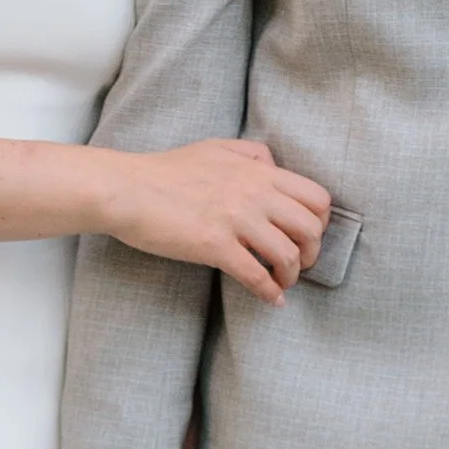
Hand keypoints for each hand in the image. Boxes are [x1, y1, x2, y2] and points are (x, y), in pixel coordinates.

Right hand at [105, 139, 329, 301]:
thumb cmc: (165, 171)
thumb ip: (251, 154)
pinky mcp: (215, 246)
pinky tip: (271, 300)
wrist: (127, 189)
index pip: (316, 197)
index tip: (307, 236)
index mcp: (258, 170)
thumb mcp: (216, 148)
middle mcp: (254, 193)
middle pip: (311, 228)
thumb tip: (274, 166)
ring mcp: (236, 220)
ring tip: (282, 283)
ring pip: (288, 255)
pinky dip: (269, 293)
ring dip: (291, 275)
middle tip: (299, 263)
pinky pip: (256, 276)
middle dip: (311, 252)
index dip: (320, 222)